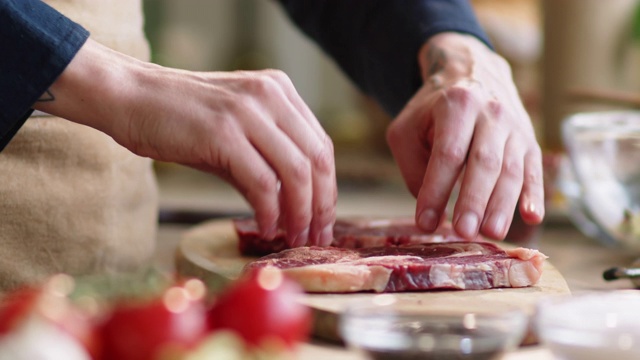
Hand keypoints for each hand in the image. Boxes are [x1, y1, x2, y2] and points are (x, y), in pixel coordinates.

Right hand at [34, 39, 336, 246]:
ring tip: (295, 238)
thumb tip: (293, 208)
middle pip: (317, 160)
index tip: (323, 220)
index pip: (320, 145)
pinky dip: (270, 212)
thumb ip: (266, 160)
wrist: (128, 97)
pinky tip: (267, 228)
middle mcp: (270, 96)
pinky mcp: (224, 133)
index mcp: (279, 91)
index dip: (328, 188)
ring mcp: (248, 112)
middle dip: (322, 206)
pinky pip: (262, 183)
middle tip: (317, 238)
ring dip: (300, 214)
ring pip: (296, 172)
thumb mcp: (233, 133)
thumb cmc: (178, 119)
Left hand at [386, 33, 543, 239]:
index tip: (425, 222)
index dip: (436, 190)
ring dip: (502, 205)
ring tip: (491, 234)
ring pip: (511, 170)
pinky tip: (531, 218)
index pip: (448, 154)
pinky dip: (534, 195)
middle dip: (473, 200)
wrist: (472, 73)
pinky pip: (534, 170)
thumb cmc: (432, 111)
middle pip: (484, 162)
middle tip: (464, 232)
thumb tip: (429, 211)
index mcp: (457, 105)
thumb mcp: (407, 129)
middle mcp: (491, 113)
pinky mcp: (529, 141)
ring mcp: (515, 127)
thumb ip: (412, 168)